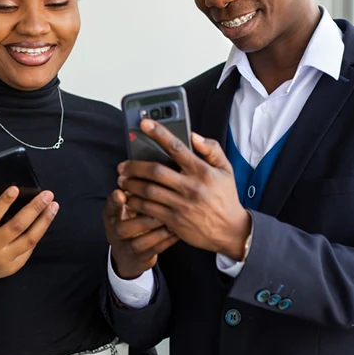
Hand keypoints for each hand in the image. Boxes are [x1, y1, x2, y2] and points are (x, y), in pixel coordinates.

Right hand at [0, 187, 58, 286]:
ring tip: (53, 207)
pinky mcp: (14, 267)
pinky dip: (38, 233)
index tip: (16, 189)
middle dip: (34, 208)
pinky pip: (29, 249)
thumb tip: (6, 192)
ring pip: (29, 239)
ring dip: (44, 221)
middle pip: (17, 226)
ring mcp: (4, 259)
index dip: (4, 202)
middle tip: (47, 195)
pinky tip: (45, 221)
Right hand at [103, 188, 178, 279]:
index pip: (110, 206)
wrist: (129, 253)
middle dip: (143, 214)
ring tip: (174, 215)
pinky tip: (180, 227)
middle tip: (161, 202)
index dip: (115, 201)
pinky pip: (156, 248)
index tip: (121, 192)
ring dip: (159, 227)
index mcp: (111, 214)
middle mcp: (115, 231)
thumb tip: (147, 164)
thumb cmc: (133, 218)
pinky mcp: (140, 258)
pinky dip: (168, 237)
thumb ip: (133, 188)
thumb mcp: (126, 204)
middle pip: (124, 226)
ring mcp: (127, 247)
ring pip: (141, 240)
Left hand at [119, 120, 250, 259]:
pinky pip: (149, 209)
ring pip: (149, 191)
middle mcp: (190, 187)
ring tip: (122, 180)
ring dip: (131, 184)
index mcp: (202, 171)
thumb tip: (193, 136)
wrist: (230, 230)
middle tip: (123, 165)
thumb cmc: (225, 197)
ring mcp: (181, 205)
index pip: (177, 147)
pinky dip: (136, 202)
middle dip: (134, 166)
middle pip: (155, 171)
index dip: (159, 134)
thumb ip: (212, 149)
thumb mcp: (226, 169)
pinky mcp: (174, 221)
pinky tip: (130, 198)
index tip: (144, 124)